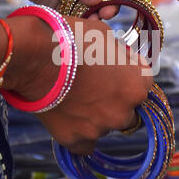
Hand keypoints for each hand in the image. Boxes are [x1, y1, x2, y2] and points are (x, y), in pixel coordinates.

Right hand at [5, 15, 152, 154]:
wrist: (34, 56)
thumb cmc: (71, 39)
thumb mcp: (105, 35)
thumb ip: (120, 54)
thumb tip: (122, 59)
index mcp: (137, 85)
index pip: (143, 82)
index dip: (127, 73)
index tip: (113, 67)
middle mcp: (124, 111)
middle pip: (127, 109)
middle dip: (114, 98)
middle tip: (92, 84)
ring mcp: (100, 128)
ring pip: (105, 125)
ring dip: (96, 115)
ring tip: (73, 97)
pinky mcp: (75, 139)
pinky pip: (84, 143)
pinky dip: (80, 134)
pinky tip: (69, 118)